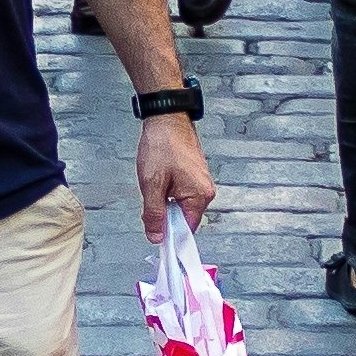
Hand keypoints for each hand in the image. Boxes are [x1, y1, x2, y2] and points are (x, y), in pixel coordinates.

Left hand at [133, 113, 214, 233]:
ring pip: (180, 205)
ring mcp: (202, 182)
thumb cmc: (162, 145)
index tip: (155, 234)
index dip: (169, 234)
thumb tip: (157, 237)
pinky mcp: (195, 174)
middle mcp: (206, 191)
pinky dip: (168, 191)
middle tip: (150, 200)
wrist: (167, 117)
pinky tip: (159, 178)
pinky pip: (182, 193)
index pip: (187, 230)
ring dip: (165, 201)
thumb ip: (154, 214)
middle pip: (184, 218)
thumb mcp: (152, 184)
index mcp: (199, 196)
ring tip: (155, 182)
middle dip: (165, 215)